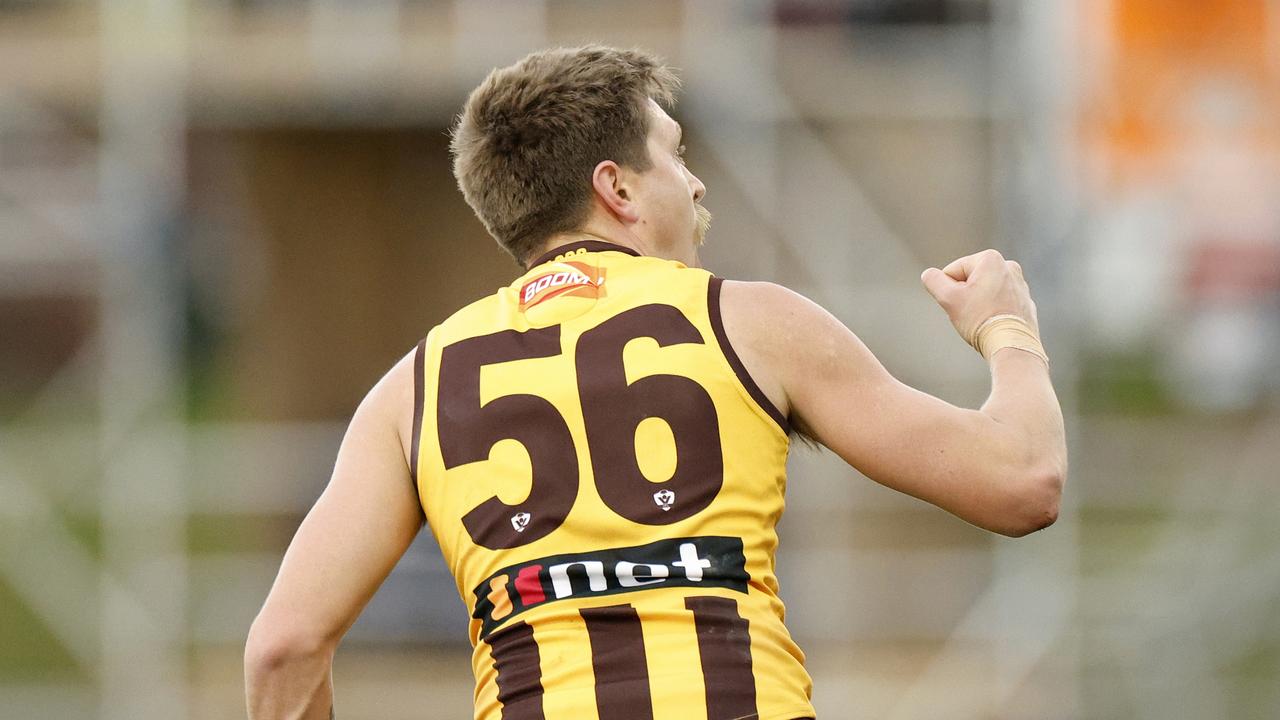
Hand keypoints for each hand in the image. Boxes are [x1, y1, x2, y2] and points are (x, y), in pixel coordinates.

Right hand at [920, 249, 1038, 345]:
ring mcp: (1020, 285)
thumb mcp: (948, 298)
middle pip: (970, 280)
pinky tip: (994, 325)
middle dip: (965, 296)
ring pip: (985, 293)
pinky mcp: (1025, 302)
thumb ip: (933, 281)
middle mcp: (1009, 266)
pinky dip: (993, 313)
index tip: (960, 305)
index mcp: (990, 259)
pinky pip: (1000, 304)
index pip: (952, 272)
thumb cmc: (980, 319)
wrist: (1011, 345)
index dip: (949, 291)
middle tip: (969, 314)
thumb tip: (929, 274)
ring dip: (978, 305)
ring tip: (982, 320)